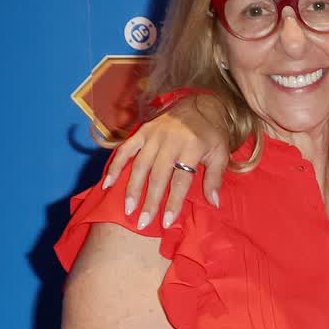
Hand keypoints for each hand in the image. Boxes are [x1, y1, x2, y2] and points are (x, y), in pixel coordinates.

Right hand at [103, 97, 229, 227]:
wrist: (200, 105)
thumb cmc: (211, 135)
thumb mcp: (220, 155)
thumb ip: (215, 179)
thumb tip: (214, 204)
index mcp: (191, 147)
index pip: (180, 180)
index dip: (173, 202)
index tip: (166, 222)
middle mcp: (170, 141)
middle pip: (157, 176)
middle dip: (149, 201)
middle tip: (142, 223)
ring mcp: (153, 135)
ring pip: (140, 165)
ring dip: (132, 188)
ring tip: (128, 209)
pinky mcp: (142, 131)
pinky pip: (125, 149)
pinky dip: (115, 166)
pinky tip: (108, 183)